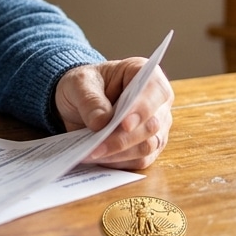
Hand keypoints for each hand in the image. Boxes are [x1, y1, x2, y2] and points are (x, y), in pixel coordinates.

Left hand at [55, 58, 173, 169]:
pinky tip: (98, 158)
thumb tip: (101, 123)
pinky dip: (118, 162)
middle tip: (97, 146)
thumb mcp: (78, 83)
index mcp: (145, 74)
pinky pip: (139, 160)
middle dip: (123, 138)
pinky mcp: (147, 147)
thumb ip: (89, 99)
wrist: (78, 102)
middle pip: (152, 124)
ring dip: (119, 153)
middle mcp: (157, 102)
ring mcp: (156, 127)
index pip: (155, 91)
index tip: (124, 124)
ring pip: (148, 146)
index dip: (142, 108)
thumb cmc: (84, 85)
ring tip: (92, 153)